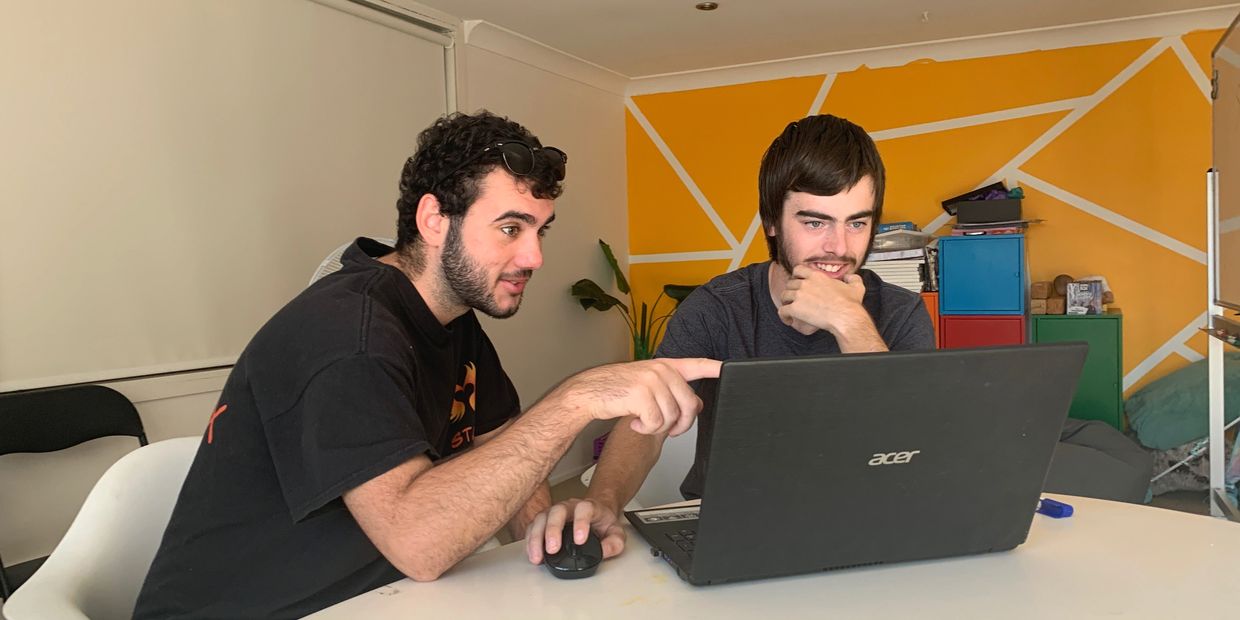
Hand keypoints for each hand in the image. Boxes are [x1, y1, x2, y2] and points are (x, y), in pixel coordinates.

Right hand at [525, 498, 625, 563]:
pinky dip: (530, 540)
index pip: (584, 509)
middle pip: (557, 511)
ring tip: (537, 556)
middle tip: (553, 549)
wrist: (596, 514)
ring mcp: (554, 512)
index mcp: (589, 507)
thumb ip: (614, 543)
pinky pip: (533, 527)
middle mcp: (569, 506)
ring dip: (537, 538)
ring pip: (541, 518)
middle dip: (552, 530)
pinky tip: (532, 553)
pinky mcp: (544, 521)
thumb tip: (604, 552)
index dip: (580, 523)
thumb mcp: (617, 533)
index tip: (580, 540)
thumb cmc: (604, 523)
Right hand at [556, 357, 720, 436]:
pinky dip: (646, 430)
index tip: (730, 369)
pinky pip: (657, 424)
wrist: (588, 392)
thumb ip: (672, 393)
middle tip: (666, 428)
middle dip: (681, 424)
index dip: (716, 368)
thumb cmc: (616, 390)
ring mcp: (652, 380)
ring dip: (658, 428)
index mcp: (666, 366)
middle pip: (690, 404)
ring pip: (673, 417)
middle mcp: (662, 370)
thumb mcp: (648, 386)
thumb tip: (697, 404)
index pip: (698, 364)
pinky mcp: (641, 394)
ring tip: (642, 421)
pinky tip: (635, 423)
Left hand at [778, 266, 866, 335]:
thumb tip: (849, 277)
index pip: (798, 269)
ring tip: (791, 309)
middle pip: (789, 283)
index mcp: (817, 276)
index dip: (796, 275)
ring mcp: (799, 295)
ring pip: (784, 296)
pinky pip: (782, 311)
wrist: (846, 317)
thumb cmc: (850, 305)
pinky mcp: (795, 309)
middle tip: (795, 298)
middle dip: (791, 290)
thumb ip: (853, 278)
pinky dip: (783, 316)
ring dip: (786, 302)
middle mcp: (806, 283)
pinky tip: (788, 319)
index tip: (797, 281)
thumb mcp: (856, 287)